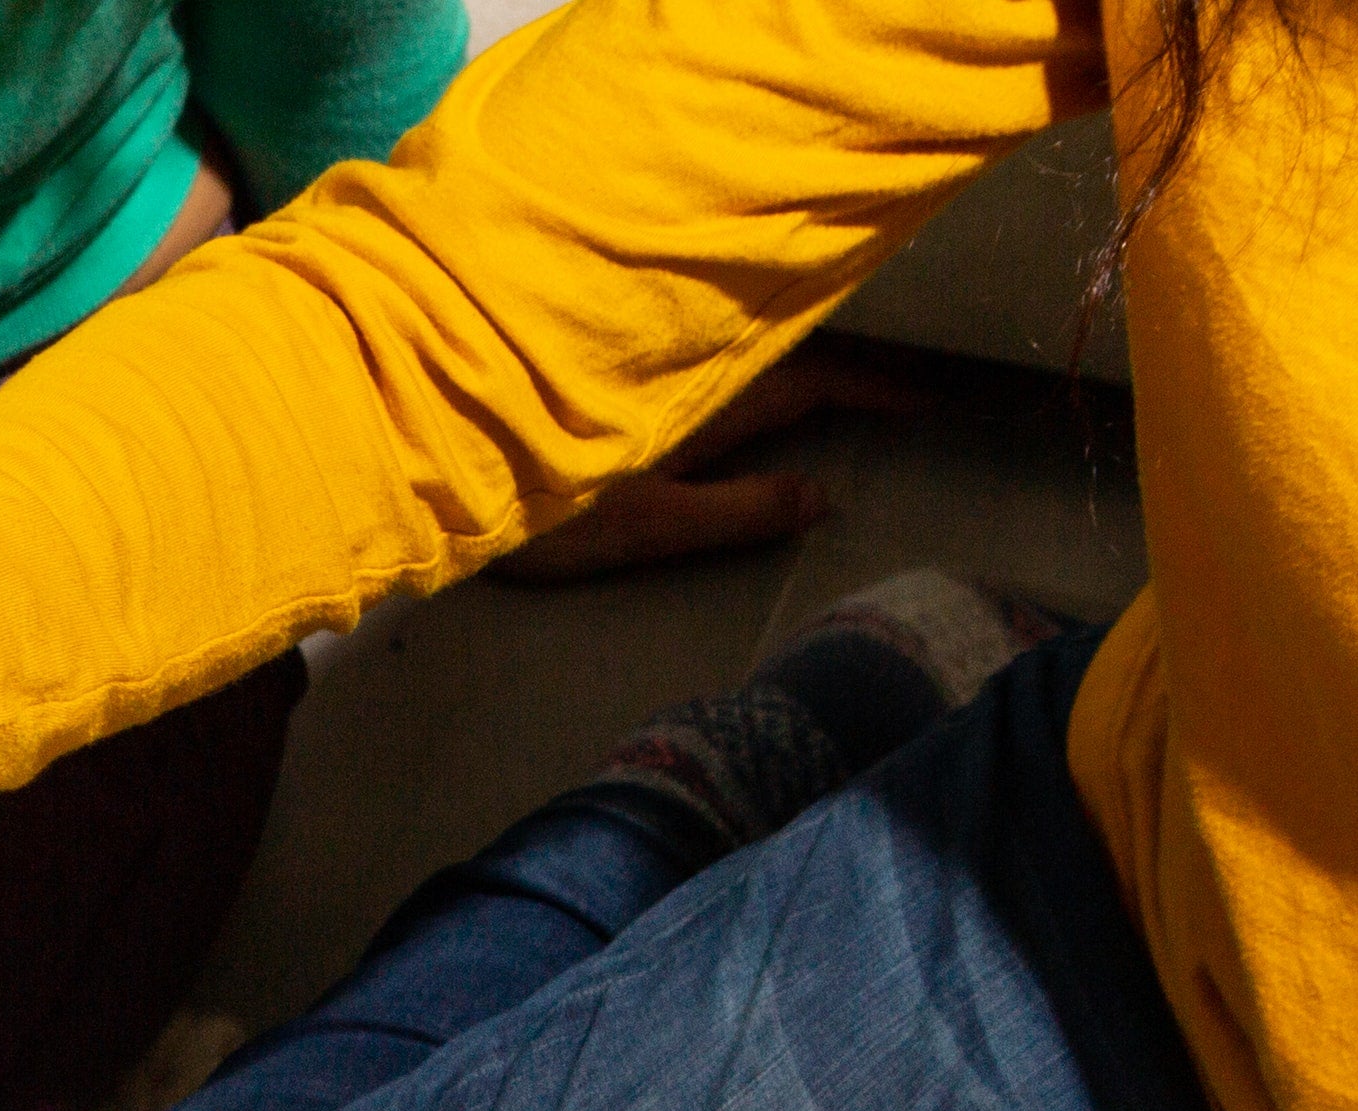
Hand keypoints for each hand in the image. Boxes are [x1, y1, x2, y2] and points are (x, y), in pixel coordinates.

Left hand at [491, 335, 931, 582]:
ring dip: (801, 346)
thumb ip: (736, 512)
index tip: (932, 398)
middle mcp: (688, 361)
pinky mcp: (607, 353)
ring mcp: (648, 350)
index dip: (878, 390)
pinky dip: (747, 344)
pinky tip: (752, 356)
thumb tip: (826, 495)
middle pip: (792, 350)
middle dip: (852, 358)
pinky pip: (703, 337)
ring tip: (851, 364)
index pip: (819, 386)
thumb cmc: (534, 499)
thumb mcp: (644, 525)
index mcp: (711, 401)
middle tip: (909, 371)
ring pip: (748, 338)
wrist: (425, 441)